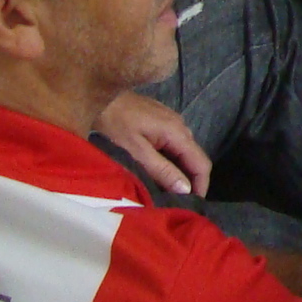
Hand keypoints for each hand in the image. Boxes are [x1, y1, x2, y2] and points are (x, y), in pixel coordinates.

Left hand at [95, 91, 209, 196]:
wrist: (100, 96)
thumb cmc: (114, 124)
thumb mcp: (136, 151)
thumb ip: (162, 170)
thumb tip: (186, 189)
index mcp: (178, 133)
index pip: (201, 163)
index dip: (201, 186)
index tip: (192, 206)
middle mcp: (181, 126)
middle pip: (194, 158)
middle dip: (190, 181)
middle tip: (177, 202)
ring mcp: (172, 121)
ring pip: (183, 152)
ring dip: (179, 171)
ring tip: (167, 191)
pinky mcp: (161, 121)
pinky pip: (173, 145)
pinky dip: (170, 161)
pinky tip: (158, 171)